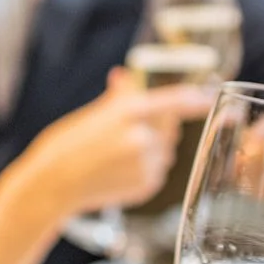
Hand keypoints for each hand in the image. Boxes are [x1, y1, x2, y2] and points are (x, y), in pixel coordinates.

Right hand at [18, 70, 215, 217]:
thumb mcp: (92, 114)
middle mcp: (142, 138)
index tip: (210, 95)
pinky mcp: (147, 187)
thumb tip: (125, 77)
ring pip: (165, 152)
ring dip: (151, 150)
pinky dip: (145, 170)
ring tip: (117, 156)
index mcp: (128, 113)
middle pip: (170, 127)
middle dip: (157, 127)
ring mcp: (146, 165)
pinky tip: (118, 172)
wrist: (53, 184)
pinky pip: (158, 172)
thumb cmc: (67, 146)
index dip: (196, 98)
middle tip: (127, 134)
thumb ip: (118, 97)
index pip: (174, 101)